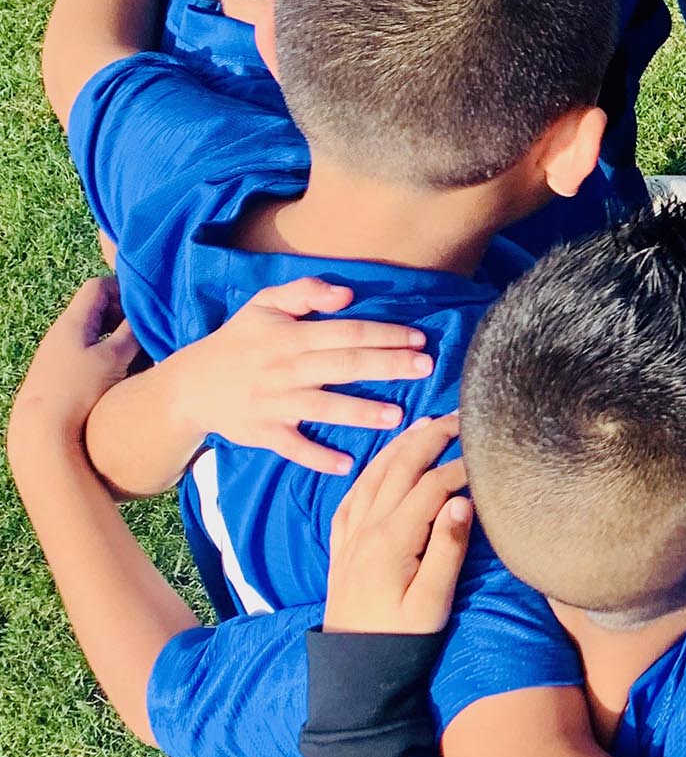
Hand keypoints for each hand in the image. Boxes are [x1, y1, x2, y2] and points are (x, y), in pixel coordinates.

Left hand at [7, 279, 138, 448]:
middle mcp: (62, 334)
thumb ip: (132, 334)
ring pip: (94, 336)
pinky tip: (122, 378)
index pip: (98, 287)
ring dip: (118, 340)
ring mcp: (58, 356)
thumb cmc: (78, 391)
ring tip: (141, 357)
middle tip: (148, 331)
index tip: (147, 305)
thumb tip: (148, 317)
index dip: (124, 290)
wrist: (41, 433)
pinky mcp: (60, 378)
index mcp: (72, 322)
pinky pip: (89, 357)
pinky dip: (108, 359)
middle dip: (124, 317)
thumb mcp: (113, 359)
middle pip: (96, 311)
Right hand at [164, 280, 432, 473]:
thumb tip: (346, 293)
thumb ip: (304, 292)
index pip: (345, 333)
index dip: (383, 334)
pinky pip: (295, 448)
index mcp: (290, 338)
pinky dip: (318, 458)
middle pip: (344, 367)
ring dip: (362, 412)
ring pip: (325, 408)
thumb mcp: (263, 305)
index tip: (418, 338)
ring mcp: (276, 404)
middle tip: (425, 368)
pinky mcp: (266, 434)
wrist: (190, 386)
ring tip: (398, 416)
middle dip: (387, 366)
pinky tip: (347, 464)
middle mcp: (286, 370)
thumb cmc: (238, 342)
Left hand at [323, 415, 471, 634]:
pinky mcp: (342, 543)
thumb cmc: (401, 637)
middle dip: (429, 438)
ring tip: (424, 425)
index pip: (431, 487)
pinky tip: (382, 462)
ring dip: (400, 445)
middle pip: (399, 468)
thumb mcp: (432, 601)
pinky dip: (370, 469)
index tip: (485, 459)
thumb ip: (447, 550)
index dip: (459, 468)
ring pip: (373, 474)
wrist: (354, 665)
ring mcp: (350, 533)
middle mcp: (367, 527)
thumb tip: (462, 503)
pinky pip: (353, 493)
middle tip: (458, 419)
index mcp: (392, 539)